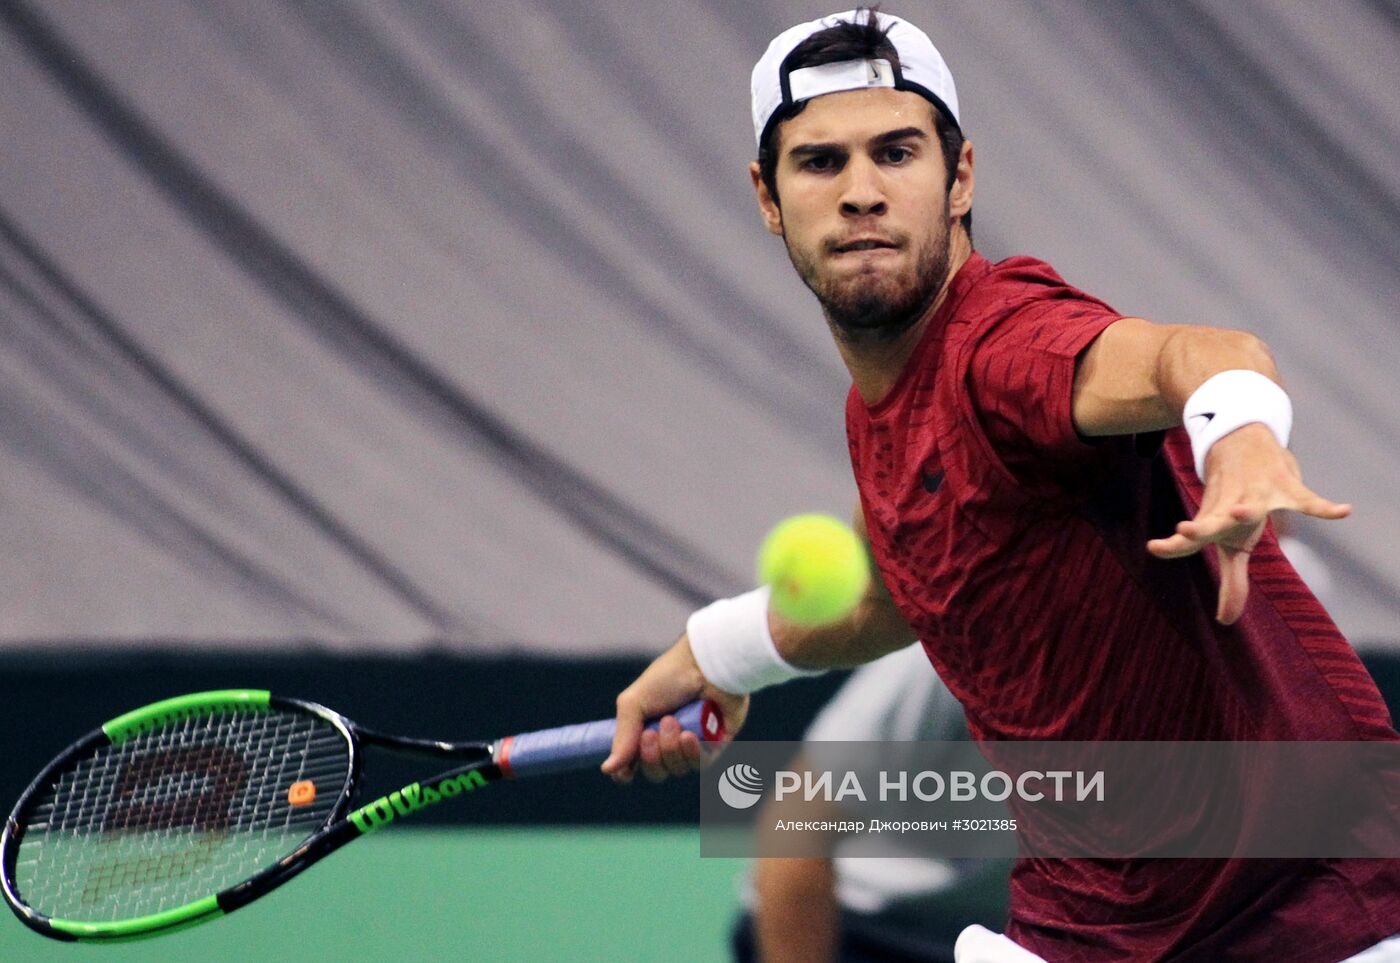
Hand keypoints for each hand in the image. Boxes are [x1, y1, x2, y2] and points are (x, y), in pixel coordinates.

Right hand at [602, 635, 748, 783]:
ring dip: (671, 750)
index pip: (634, 765)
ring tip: (674, 722)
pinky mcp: (716, 744)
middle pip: (656, 772)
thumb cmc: (669, 677)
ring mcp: (694, 743)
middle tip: (651, 732)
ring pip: (678, 769)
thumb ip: (622, 737)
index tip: (626, 772)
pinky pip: (702, 765)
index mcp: (646, 729)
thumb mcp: (634, 702)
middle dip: (651, 756)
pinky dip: (693, 753)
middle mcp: (669, 740)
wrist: (706, 664)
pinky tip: (691, 735)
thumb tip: (607, 769)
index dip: (627, 773)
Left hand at [1147, 424, 1350, 624]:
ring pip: (1252, 503)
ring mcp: (1256, 494)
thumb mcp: (1233, 543)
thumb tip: (1224, 622)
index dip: (1173, 546)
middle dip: (1201, 527)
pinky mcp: (1283, 484)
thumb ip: (1231, 583)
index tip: (1154, 547)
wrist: (1243, 445)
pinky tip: (1344, 511)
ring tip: (1240, 513)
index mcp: (1214, 524)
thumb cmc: (1234, 504)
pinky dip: (1325, 507)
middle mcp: (1229, 508)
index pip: (1190, 540)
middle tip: (1185, 529)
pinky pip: (1306, 498)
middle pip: (1214, 521)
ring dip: (1247, 508)